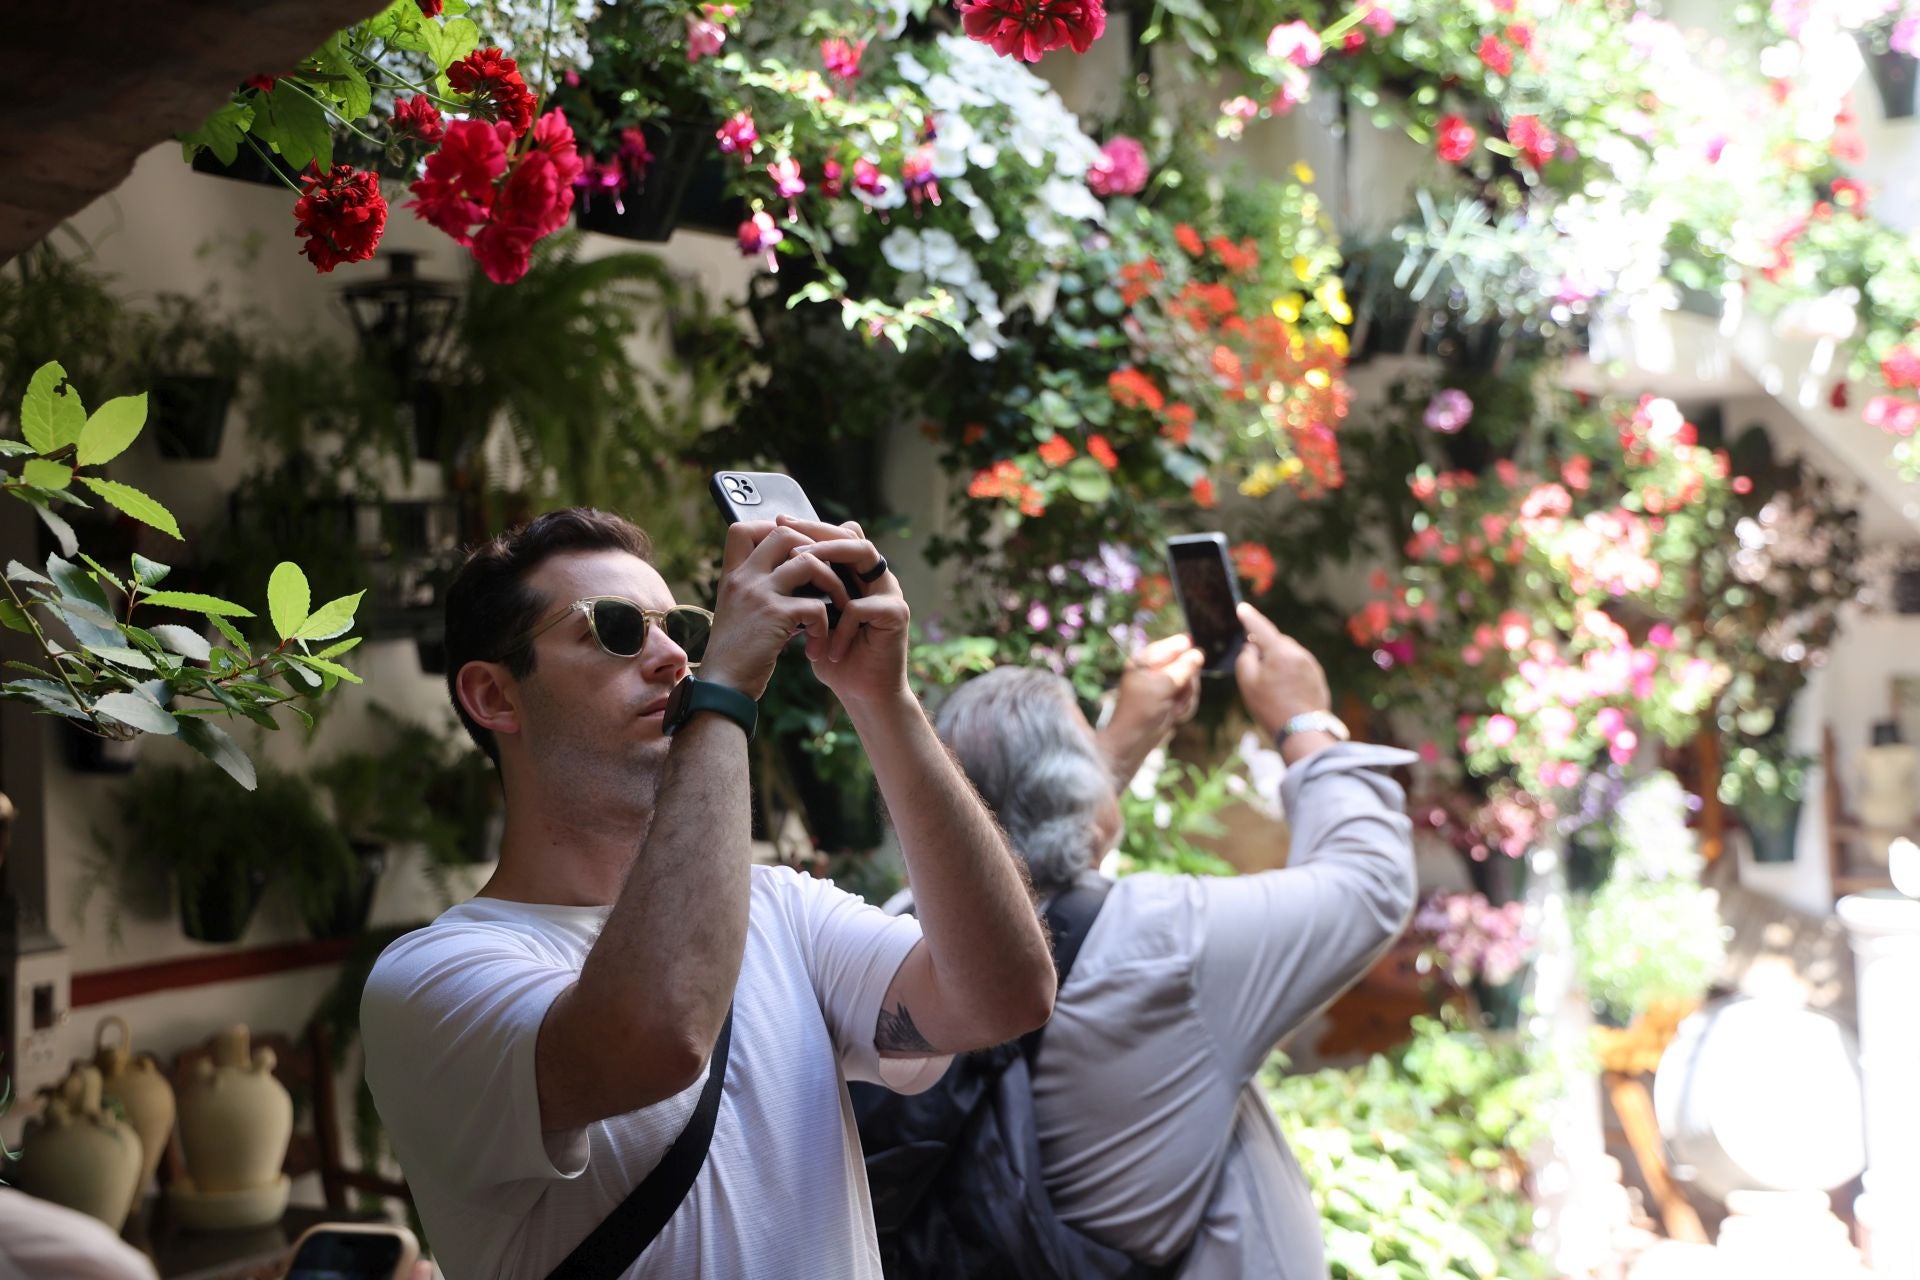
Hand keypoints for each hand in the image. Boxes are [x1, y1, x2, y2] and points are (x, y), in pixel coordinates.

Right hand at [698, 519, 852, 698]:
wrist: (722, 688)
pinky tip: (817, 647)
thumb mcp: (737, 613)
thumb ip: (755, 590)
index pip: (744, 528)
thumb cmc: (736, 655)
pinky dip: (825, 626)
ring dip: (832, 585)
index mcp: (732, 576)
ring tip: (837, 609)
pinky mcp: (775, 616)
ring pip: (809, 563)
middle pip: (785, 534)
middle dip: (816, 550)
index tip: (795, 549)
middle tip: (829, 574)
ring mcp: (758, 594)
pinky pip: (817, 605)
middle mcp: (743, 578)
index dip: (774, 529)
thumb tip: (794, 573)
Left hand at [773, 514, 909, 705]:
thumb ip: (800, 591)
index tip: (779, 522)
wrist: (863, 695)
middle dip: (816, 531)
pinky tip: (825, 647)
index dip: (809, 525)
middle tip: (787, 534)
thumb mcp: (809, 617)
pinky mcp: (896, 614)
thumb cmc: (833, 657)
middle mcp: (876, 576)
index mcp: (855, 574)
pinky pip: (862, 605)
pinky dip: (839, 626)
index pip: (836, 535)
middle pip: (850, 534)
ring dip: (829, 558)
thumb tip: (767, 565)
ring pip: (863, 552)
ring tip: (801, 568)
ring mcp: (890, 591)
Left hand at [1097, 634, 1205, 783]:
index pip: (1172, 646)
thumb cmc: (1141, 710)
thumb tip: (1198, 654)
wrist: (1134, 741)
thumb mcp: (1163, 686)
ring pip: (1191, 683)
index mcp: (1145, 661)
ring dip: (1186, 697)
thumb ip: (1182, 669)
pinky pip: (1188, 698)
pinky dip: (1184, 707)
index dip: (1185, 650)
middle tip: (1180, 693)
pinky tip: (1174, 715)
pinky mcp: (1171, 700)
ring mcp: (1164, 686)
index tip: (1195, 659)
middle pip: (1187, 665)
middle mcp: (1155, 671)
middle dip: (1188, 682)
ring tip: (1174, 708)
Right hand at [1233, 603, 1330, 736]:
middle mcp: (1298, 653)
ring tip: (1269, 686)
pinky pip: (1297, 666)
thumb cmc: (1271, 707)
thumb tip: (1251, 647)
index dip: (1249, 617)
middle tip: (1253, 666)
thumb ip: (1245, 658)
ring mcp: (1311, 664)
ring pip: (1287, 654)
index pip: (1261, 627)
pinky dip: (1288, 672)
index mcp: (1280, 651)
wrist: (1303, 730)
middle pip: (1275, 641)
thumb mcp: (1247, 683)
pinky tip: (1283, 691)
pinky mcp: (1317, 676)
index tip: (1242, 609)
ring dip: (1277, 661)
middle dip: (1264, 647)